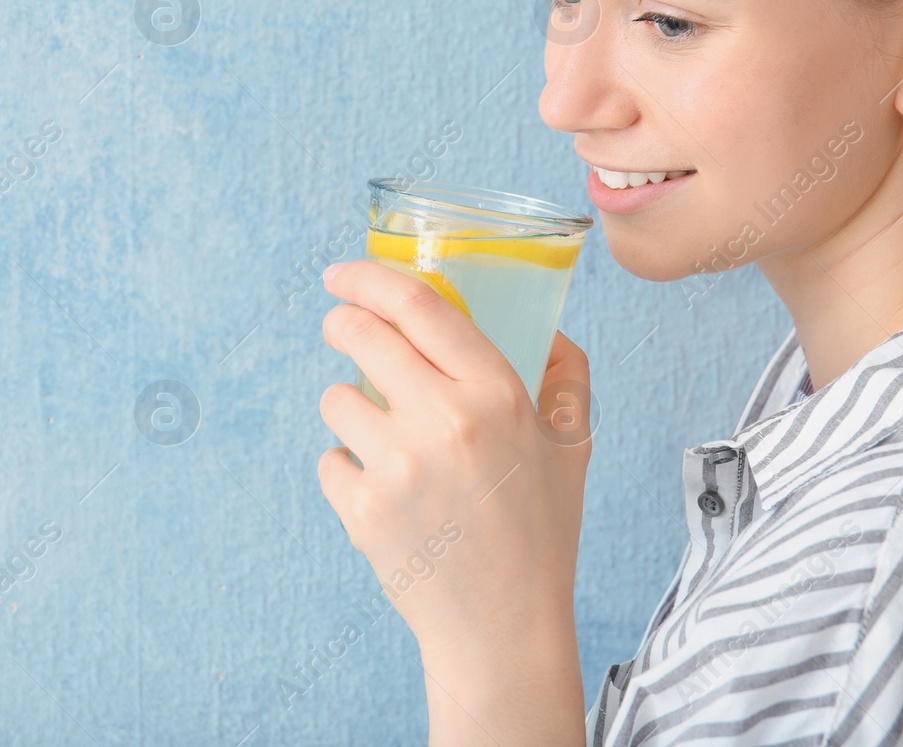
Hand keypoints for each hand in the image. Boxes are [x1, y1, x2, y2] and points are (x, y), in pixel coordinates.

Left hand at [316, 258, 591, 744]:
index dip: (370, 276)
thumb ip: (565, 373)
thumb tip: (543, 322)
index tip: (343, 272)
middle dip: (342, 323)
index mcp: (497, 394)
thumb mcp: (572, 444)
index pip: (420, 306)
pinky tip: (385, 492)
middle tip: (341, 327)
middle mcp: (444, 422)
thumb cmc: (540, 532)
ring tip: (385, 437)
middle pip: (362, 337)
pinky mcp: (361, 509)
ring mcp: (397, 466)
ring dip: (349, 406)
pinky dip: (348, 468)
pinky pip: (329, 459)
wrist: (503, 629)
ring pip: (335, 399)